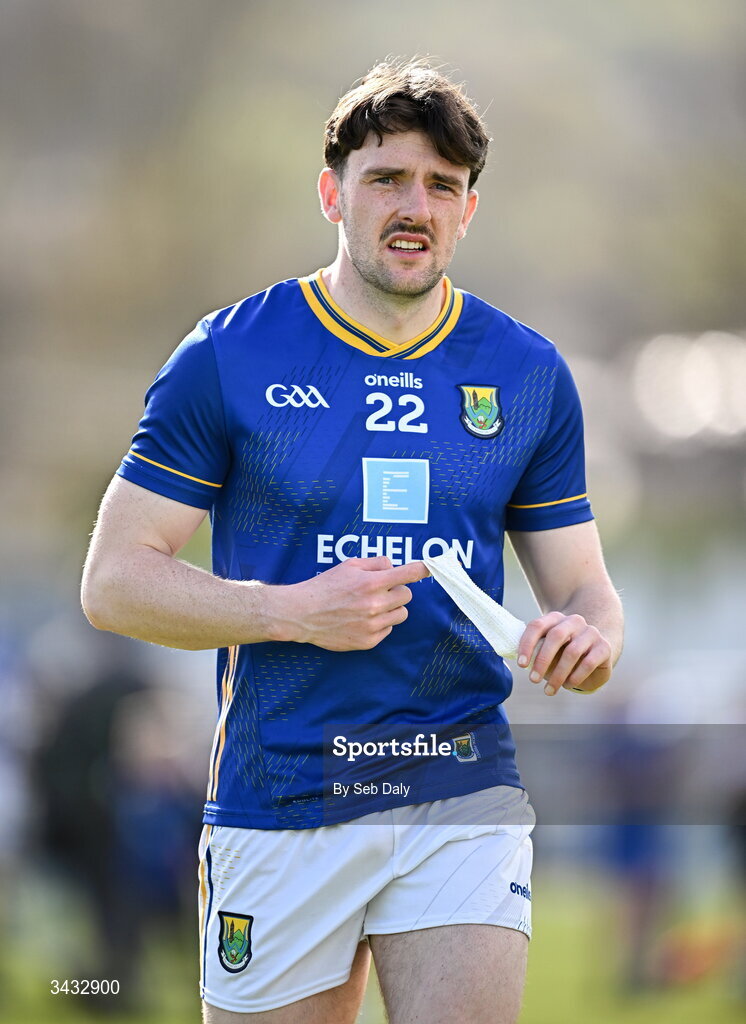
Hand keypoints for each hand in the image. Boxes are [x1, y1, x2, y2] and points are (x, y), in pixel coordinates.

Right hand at [276, 557, 429, 651]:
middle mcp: (375, 604)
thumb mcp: (349, 565)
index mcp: (371, 582)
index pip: (409, 574)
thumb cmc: (325, 586)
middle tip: (381, 590)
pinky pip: (388, 629)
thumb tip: (395, 566)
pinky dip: (381, 623)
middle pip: (407, 595)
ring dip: (392, 608)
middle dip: (397, 590)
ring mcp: (372, 625)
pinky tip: (362, 619)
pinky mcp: (368, 641)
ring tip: (372, 605)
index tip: (430, 568)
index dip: (422, 570)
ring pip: (401, 614)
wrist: (303, 614)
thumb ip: (375, 563)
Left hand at [517, 611, 612, 695]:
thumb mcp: (548, 651)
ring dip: (558, 674)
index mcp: (555, 618)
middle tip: (533, 680)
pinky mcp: (604, 647)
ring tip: (549, 690)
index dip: (527, 644)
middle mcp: (574, 621)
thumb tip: (523, 663)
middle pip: (555, 636)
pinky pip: (588, 662)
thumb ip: (535, 652)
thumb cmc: (563, 654)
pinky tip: (568, 685)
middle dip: (542, 660)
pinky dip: (575, 677)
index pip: (537, 626)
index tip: (521, 665)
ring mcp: (591, 632)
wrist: (594, 655)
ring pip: (572, 652)